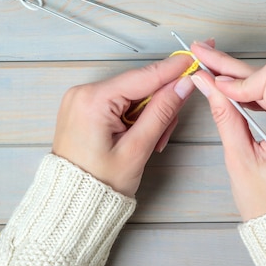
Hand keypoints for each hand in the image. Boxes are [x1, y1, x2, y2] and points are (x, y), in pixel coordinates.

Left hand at [52, 54, 195, 197]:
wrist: (72, 205)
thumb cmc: (99, 184)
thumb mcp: (137, 148)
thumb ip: (162, 111)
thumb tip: (183, 84)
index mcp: (93, 100)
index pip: (143, 77)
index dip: (172, 69)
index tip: (193, 60)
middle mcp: (83, 93)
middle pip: (138, 85)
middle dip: (159, 103)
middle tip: (166, 131)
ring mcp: (81, 99)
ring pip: (131, 94)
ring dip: (148, 113)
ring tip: (150, 142)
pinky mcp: (84, 107)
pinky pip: (118, 101)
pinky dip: (134, 115)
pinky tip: (138, 135)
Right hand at [189, 41, 265, 220]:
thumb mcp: (240, 160)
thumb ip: (225, 115)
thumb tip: (207, 82)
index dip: (240, 77)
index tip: (214, 83)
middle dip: (235, 70)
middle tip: (203, 56)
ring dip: (245, 78)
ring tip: (212, 70)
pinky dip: (259, 91)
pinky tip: (233, 87)